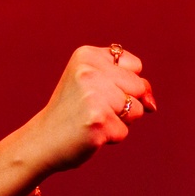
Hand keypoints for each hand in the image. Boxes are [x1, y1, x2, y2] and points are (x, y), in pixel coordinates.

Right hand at [6, 44, 156, 175]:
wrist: (43, 140)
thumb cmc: (75, 111)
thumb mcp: (97, 84)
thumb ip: (131, 85)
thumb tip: (152, 105)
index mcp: (87, 55)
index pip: (136, 66)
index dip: (124, 84)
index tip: (98, 90)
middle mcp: (88, 71)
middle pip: (139, 87)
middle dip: (124, 103)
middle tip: (94, 107)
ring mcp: (92, 96)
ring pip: (136, 110)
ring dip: (119, 120)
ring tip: (92, 119)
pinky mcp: (97, 121)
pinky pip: (124, 131)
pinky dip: (111, 137)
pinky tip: (89, 132)